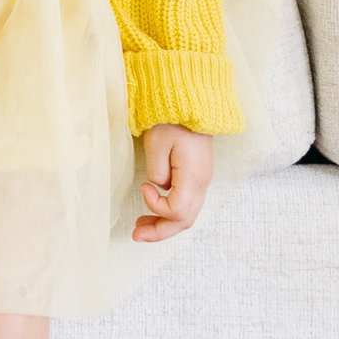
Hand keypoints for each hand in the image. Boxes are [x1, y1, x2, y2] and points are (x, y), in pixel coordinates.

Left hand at [133, 125, 213, 242]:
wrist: (192, 102)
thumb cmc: (173, 119)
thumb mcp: (158, 142)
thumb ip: (156, 170)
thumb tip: (159, 186)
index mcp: (193, 177)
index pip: (177, 211)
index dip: (156, 207)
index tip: (143, 187)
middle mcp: (202, 183)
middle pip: (184, 220)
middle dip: (159, 232)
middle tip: (135, 235)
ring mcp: (202, 180)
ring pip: (187, 214)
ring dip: (164, 224)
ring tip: (140, 228)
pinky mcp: (197, 176)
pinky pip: (186, 203)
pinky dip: (170, 212)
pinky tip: (154, 211)